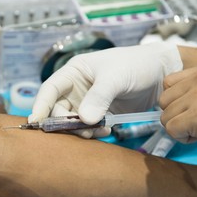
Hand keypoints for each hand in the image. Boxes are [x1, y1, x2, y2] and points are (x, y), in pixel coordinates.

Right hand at [29, 42, 182, 137]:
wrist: (160, 73)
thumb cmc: (134, 65)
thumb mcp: (116, 77)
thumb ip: (99, 97)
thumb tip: (84, 120)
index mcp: (73, 72)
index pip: (49, 90)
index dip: (41, 105)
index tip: (36, 122)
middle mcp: (76, 88)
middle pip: (58, 109)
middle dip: (65, 123)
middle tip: (81, 131)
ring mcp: (87, 101)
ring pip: (72, 121)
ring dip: (80, 130)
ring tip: (97, 132)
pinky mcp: (99, 112)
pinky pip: (88, 126)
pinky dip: (93, 132)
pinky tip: (106, 130)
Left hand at [159, 62, 196, 162]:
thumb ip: (196, 89)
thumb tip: (164, 99)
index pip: (168, 82)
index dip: (175, 100)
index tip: (191, 109)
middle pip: (163, 100)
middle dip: (176, 115)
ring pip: (165, 116)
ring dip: (181, 128)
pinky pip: (171, 129)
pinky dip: (183, 138)